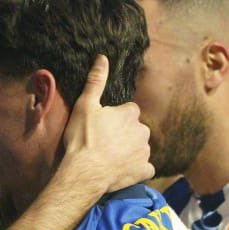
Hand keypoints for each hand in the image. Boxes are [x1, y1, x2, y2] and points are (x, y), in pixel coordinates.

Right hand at [60, 54, 153, 192]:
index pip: (128, 111)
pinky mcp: (144, 170)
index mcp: (131, 113)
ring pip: (140, 148)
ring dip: (130, 151)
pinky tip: (122, 170)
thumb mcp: (85, 105)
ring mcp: (145, 152)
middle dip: (124, 134)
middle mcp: (143, 130)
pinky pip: (144, 168)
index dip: (115, 118)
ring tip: (111, 158)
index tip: (103, 127)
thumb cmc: (83, 138)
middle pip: (136, 129)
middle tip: (105, 143)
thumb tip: (102, 57)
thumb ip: (96, 81)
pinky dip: (137, 169)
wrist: (85, 172)